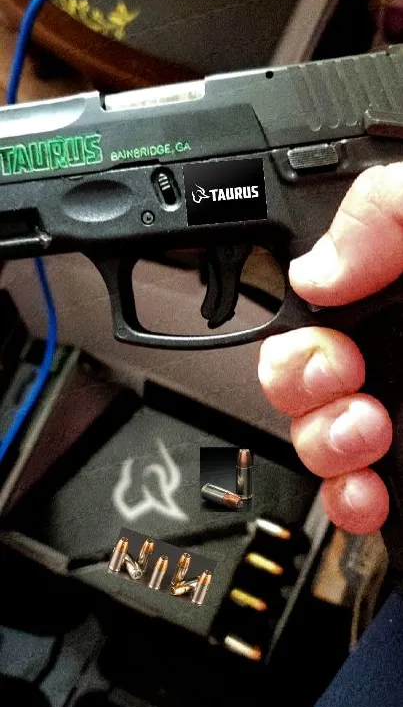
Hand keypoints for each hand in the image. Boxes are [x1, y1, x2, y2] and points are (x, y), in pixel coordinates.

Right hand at [257, 164, 402, 534]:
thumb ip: (384, 205)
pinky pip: (352, 495)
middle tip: (341, 370)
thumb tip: (317, 266)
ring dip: (316, 440)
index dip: (285, 299)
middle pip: (292, 366)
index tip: (314, 310)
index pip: (310, 285)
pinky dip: (345, 501)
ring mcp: (399, 408)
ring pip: (311, 435)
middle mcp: (392, 346)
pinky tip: (366, 491)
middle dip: (293, 376)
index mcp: (395, 275)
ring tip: (366, 431)